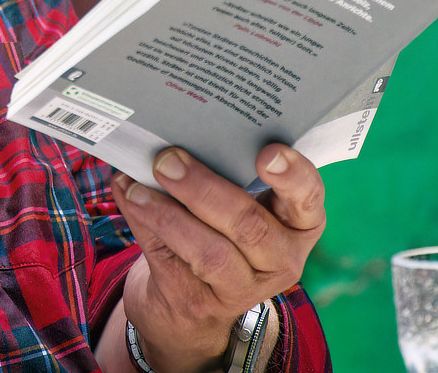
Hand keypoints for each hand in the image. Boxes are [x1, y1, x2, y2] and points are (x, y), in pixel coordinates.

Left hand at [109, 144, 324, 372]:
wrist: (188, 299)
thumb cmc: (216, 230)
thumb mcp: (229, 203)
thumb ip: (215, 170)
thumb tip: (167, 133)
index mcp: (298, 222)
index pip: (308, 196)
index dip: (291, 174)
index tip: (266, 153)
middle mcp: (282, 258)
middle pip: (249, 224)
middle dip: (203, 189)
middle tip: (167, 160)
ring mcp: (245, 288)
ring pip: (210, 252)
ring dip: (168, 214)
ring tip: (138, 187)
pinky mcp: (202, 303)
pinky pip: (173, 261)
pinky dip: (146, 224)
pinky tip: (129, 198)